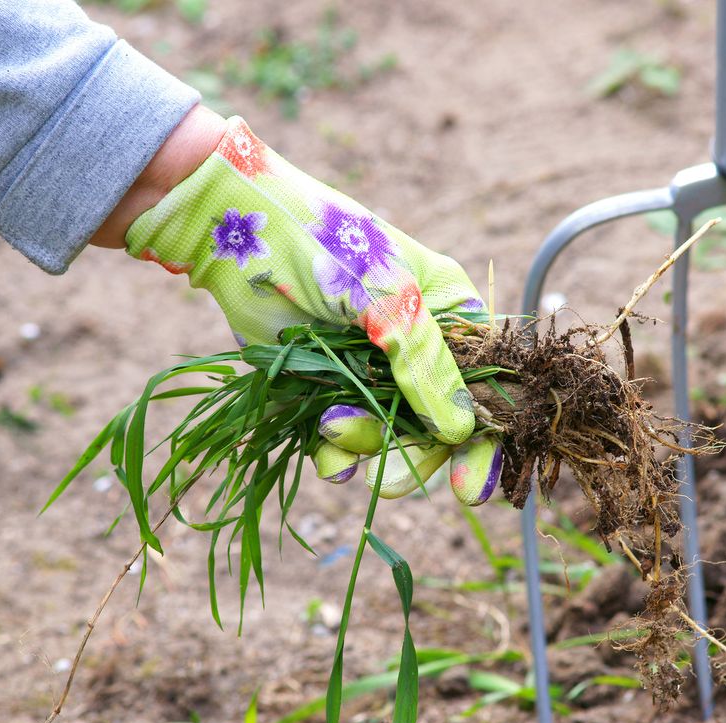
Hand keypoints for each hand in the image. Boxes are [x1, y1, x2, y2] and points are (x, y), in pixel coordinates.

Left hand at [125, 116, 501, 503]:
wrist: (235, 233)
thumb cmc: (323, 242)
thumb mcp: (384, 296)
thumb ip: (423, 361)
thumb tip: (461, 430)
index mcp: (451, 315)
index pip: (490, 387)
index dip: (486, 440)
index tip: (469, 486)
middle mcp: (420, 348)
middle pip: (441, 426)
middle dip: (415, 453)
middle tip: (395, 483)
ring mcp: (374, 373)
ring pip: (391, 439)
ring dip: (365, 446)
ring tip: (329, 427)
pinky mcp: (329, 389)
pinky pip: (346, 441)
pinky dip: (336, 453)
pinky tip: (323, 447)